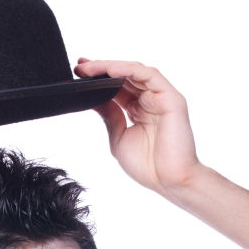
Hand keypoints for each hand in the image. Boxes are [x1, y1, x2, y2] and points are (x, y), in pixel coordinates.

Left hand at [74, 59, 203, 195]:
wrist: (169, 182)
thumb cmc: (148, 166)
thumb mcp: (118, 136)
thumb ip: (110, 115)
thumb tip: (93, 98)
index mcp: (138, 109)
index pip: (117, 86)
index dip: (98, 78)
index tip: (78, 73)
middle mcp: (150, 99)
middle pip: (124, 76)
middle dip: (100, 69)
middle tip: (79, 66)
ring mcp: (161, 97)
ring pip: (134, 71)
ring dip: (110, 66)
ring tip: (88, 67)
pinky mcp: (171, 97)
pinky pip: (149, 75)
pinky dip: (129, 70)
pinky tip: (110, 70)